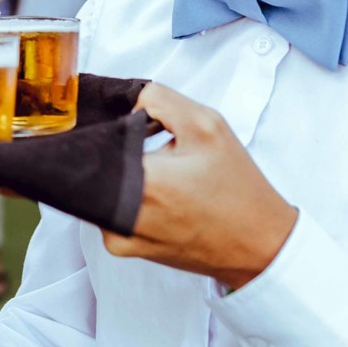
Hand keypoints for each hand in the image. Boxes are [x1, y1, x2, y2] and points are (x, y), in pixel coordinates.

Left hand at [100, 83, 297, 291]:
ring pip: (95, 186)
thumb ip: (160, 100)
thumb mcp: (208, 126)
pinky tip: (155, 193)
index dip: (108, 124)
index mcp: (142, 183)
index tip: (131, 125)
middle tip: (146, 145)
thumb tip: (128, 103)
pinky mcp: (121, 246)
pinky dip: (122, 194)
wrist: (257, 245)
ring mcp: (116, 235)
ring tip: (158, 171)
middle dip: (112, 147)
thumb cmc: (236, 189)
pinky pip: (105, 208)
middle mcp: (119, 215)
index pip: (93, 141)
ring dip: (118, 171)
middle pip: (90, 164)